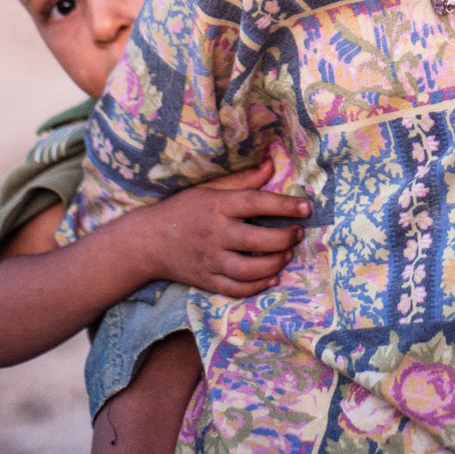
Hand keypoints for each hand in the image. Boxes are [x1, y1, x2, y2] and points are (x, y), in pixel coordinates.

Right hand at [140, 159, 310, 296]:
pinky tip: (272, 277)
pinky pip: (236, 288)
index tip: (307, 207)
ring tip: (288, 254)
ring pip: (249, 268)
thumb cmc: (183, 210)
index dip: (284, 205)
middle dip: (284, 237)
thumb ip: (242, 181)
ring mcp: (210, 261)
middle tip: (298, 233)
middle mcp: (214, 234)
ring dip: (275, 263)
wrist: (147, 242)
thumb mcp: (209, 189)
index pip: (255, 202)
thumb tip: (271, 165)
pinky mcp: (206, 281)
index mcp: (216, 206)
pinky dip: (258, 286)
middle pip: (256, 239)